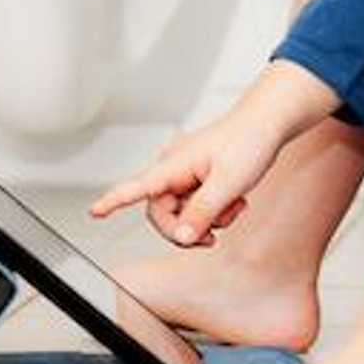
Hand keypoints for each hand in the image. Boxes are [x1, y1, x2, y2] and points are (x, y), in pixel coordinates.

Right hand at [90, 61, 339, 246]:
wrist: (268, 125)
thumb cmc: (249, 142)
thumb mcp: (228, 183)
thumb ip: (203, 212)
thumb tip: (183, 238)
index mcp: (174, 165)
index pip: (135, 187)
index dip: (113, 201)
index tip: (95, 212)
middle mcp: (174, 171)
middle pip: (161, 215)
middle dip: (186, 231)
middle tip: (212, 238)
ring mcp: (187, 177)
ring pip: (183, 215)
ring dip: (208, 222)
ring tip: (233, 208)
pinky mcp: (200, 182)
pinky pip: (198, 209)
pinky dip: (216, 213)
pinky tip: (235, 202)